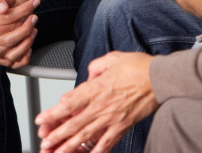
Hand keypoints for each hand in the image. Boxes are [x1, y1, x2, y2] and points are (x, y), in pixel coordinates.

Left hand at [36, 52, 156, 151]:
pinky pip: (108, 142)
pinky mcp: (123, 126)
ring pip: (87, 136)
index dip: (53, 113)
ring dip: (70, 146)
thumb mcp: (110, 59)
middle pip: (74, 124)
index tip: (40, 120)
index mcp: (95, 88)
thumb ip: (94, 67)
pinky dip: (97, 151)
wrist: (161, 79)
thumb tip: (87, 76)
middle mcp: (101, 106)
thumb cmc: (138, 67)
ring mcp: (112, 118)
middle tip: (44, 142)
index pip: (68, 104)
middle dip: (56, 135)